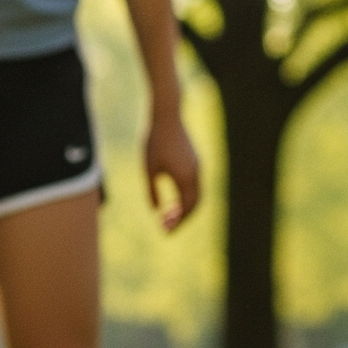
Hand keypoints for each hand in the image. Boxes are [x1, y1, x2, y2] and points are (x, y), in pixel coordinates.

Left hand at [143, 105, 201, 230]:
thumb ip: (152, 191)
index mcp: (186, 178)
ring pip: (196, 195)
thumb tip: (156, 210)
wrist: (167, 115)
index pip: (187, 209)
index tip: (165, 231)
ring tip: (167, 215)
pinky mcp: (195, 160)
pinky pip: (194, 185)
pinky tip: (172, 199)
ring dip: (183, 208)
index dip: (177, 223)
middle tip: (165, 227)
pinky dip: (185, 196)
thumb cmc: (154, 141)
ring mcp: (198, 166)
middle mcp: (196, 174)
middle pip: (194, 205)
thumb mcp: (149, 169)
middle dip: (181, 218)